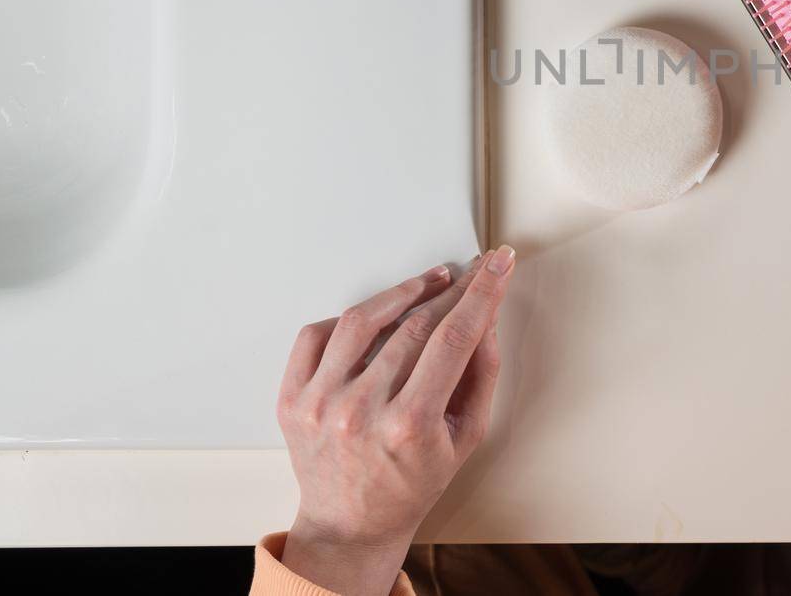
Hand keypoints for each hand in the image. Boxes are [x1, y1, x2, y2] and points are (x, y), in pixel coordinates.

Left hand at [276, 245, 515, 595]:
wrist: (350, 525)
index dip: (481, 294)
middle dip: (451, 291)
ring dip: (403, 292)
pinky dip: (349, 318)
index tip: (498, 265)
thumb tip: (486, 317)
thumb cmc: (411, 484)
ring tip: (429, 282)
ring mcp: (320, 403)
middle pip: (415, 325)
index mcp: (409, 425)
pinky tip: (377, 315)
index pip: (454, 337)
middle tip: (471, 273)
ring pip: (363, 319)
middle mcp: (360, 411)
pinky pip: (316, 335)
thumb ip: (481, 374)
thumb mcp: (465, 438)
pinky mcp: (292, 399)